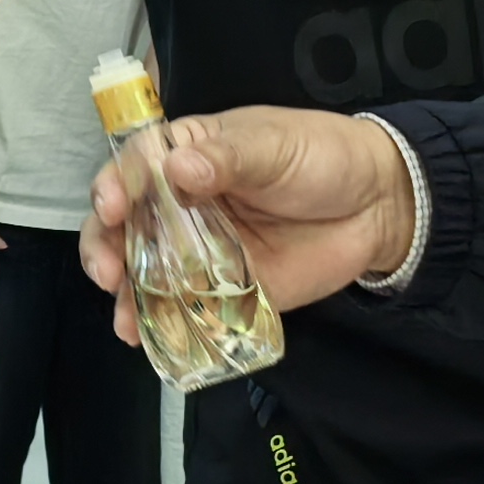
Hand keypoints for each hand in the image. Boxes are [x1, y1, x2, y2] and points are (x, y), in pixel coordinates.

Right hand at [82, 105, 411, 324]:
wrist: (378, 205)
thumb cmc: (322, 156)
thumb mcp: (273, 145)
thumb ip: (226, 159)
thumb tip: (180, 171)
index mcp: (185, 155)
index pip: (133, 168)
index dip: (114, 186)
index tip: (111, 206)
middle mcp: (181, 204)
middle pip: (124, 226)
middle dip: (105, 248)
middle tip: (107, 270)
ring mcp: (199, 251)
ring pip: (145, 273)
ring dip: (126, 295)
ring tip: (124, 316)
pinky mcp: (225, 291)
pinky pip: (186, 310)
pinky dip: (163, 326)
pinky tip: (148, 337)